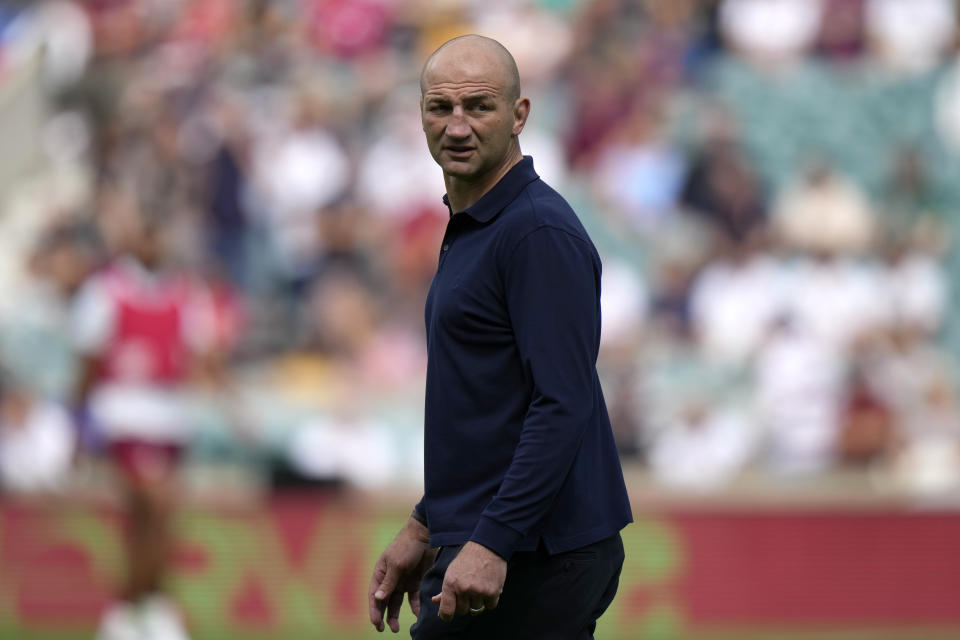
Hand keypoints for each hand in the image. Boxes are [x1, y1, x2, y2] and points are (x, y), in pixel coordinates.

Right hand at [369, 516, 434, 632]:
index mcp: (380, 573)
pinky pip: (413, 597)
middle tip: (386, 630)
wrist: (425, 535)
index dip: (374, 610)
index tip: (376, 623)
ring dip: (395, 615)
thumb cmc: (406, 546)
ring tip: (396, 628)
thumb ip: (388, 582)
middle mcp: (389, 579)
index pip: (374, 595)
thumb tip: (377, 598)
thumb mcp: (396, 564)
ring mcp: (402, 580)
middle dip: (383, 616)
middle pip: (384, 601)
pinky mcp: (415, 581)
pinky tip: (416, 614)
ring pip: (397, 602)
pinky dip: (414, 606)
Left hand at [431, 541, 505, 620]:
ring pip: (476, 608)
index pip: (446, 610)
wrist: (489, 546)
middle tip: (468, 591)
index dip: (446, 616)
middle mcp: (464, 588)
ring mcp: (479, 591)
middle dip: (464, 604)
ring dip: (478, 601)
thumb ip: (445, 589)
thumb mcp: (452, 571)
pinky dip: (490, 599)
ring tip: (480, 585)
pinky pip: (490, 606)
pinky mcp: (493, 592)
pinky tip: (489, 586)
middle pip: (462, 611)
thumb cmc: (468, 558)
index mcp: (451, 583)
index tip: (448, 616)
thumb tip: (435, 601)